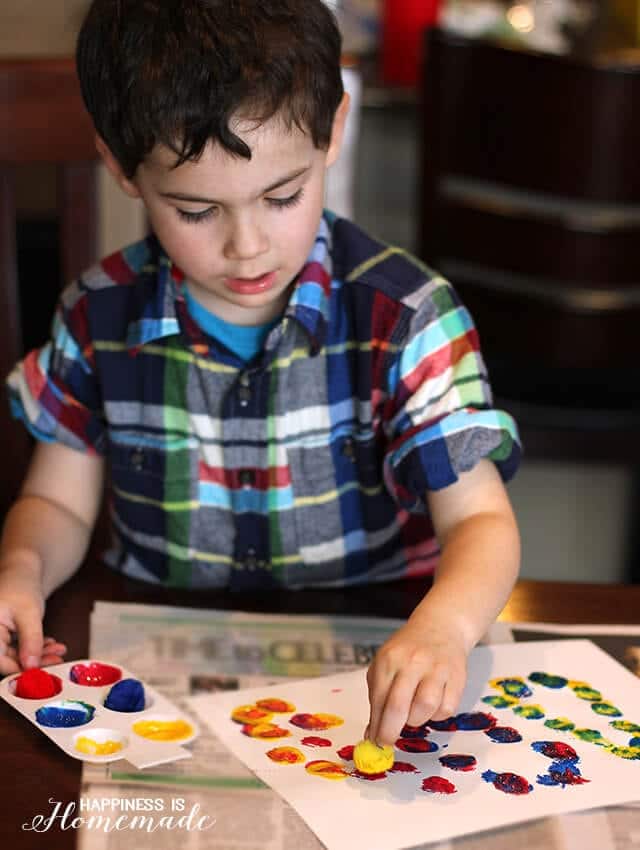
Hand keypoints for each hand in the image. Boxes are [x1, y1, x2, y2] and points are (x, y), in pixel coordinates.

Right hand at [0, 569, 65, 675]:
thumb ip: (31, 641)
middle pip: (9, 660)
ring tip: (59, 651)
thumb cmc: (21, 585)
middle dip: (35, 661)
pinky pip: (21, 650)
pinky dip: (37, 649)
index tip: (40, 672)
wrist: (23, 572)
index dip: (18, 669)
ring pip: (17, 657)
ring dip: (39, 656)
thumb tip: (31, 667)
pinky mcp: (6, 638)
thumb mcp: (29, 613)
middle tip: (56, 660)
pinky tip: (52, 645)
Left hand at [365, 619, 467, 745]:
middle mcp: (413, 662)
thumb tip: (373, 734)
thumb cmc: (408, 650)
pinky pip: (446, 709)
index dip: (376, 724)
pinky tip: (431, 704)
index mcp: (390, 658)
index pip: (379, 698)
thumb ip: (379, 697)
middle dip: (390, 731)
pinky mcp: (457, 678)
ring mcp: (437, 669)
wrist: (441, 627)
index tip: (374, 741)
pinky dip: (436, 715)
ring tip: (412, 713)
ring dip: (416, 720)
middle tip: (387, 742)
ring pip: (425, 709)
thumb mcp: (386, 664)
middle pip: (399, 706)